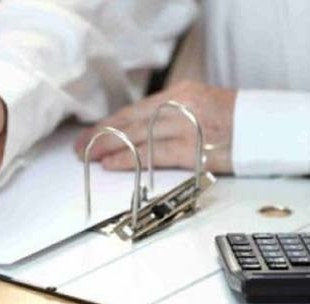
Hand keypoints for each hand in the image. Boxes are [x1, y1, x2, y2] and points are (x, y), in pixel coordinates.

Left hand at [75, 81, 236, 173]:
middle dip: (101, 135)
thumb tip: (134, 133)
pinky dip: (130, 159)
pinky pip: (155, 154)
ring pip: (138, 136)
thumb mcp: (197, 108)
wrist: (269, 128)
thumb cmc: (233, 121)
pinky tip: (111, 164)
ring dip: (109, 147)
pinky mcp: (196, 148)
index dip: (108, 124)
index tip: (88, 134)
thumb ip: (168, 117)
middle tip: (79, 147)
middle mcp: (181, 106)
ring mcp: (188, 126)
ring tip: (88, 156)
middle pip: (131, 121)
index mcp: (180, 94)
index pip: (134, 110)